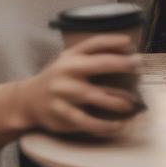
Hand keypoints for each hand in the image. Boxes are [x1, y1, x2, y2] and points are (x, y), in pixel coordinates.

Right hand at [15, 33, 143, 136]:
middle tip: (138, 67)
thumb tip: (128, 48)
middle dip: (122, 64)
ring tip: (132, 104)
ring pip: (97, 97)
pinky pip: (87, 122)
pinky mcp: (62, 115)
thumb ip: (94, 53)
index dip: (114, 41)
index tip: (132, 45)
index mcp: (71, 56)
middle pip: (99, 64)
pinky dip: (105, 125)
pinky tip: (119, 125)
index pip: (95, 43)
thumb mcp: (70, 59)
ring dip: (119, 101)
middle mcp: (67, 72)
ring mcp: (64, 94)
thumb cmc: (59, 77)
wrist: (27, 101)